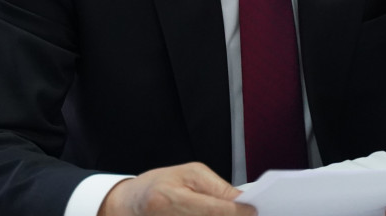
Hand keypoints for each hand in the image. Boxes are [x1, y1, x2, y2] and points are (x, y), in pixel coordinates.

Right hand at [97, 163, 255, 215]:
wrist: (131, 203)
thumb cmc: (160, 184)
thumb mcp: (189, 174)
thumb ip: (217, 188)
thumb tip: (243, 200)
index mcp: (170, 198)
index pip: (214, 210)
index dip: (238, 212)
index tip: (255, 210)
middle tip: (249, 213)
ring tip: (234, 214)